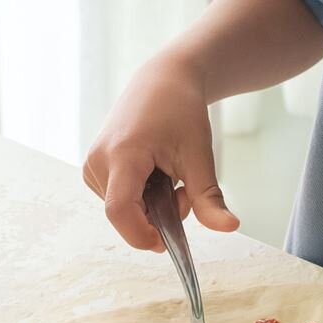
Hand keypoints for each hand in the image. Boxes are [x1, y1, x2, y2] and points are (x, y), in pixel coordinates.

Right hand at [83, 54, 238, 251]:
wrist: (161, 81)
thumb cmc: (180, 111)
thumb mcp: (199, 155)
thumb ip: (209, 197)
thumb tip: (230, 227)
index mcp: (122, 155)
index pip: (119, 211)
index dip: (141, 235)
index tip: (167, 241)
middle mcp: (98, 161)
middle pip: (124, 214)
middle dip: (157, 216)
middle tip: (183, 191)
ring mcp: (92, 164)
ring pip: (121, 210)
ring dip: (150, 207)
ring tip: (167, 175)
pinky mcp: (93, 166)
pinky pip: (116, 198)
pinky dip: (139, 197)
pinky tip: (151, 173)